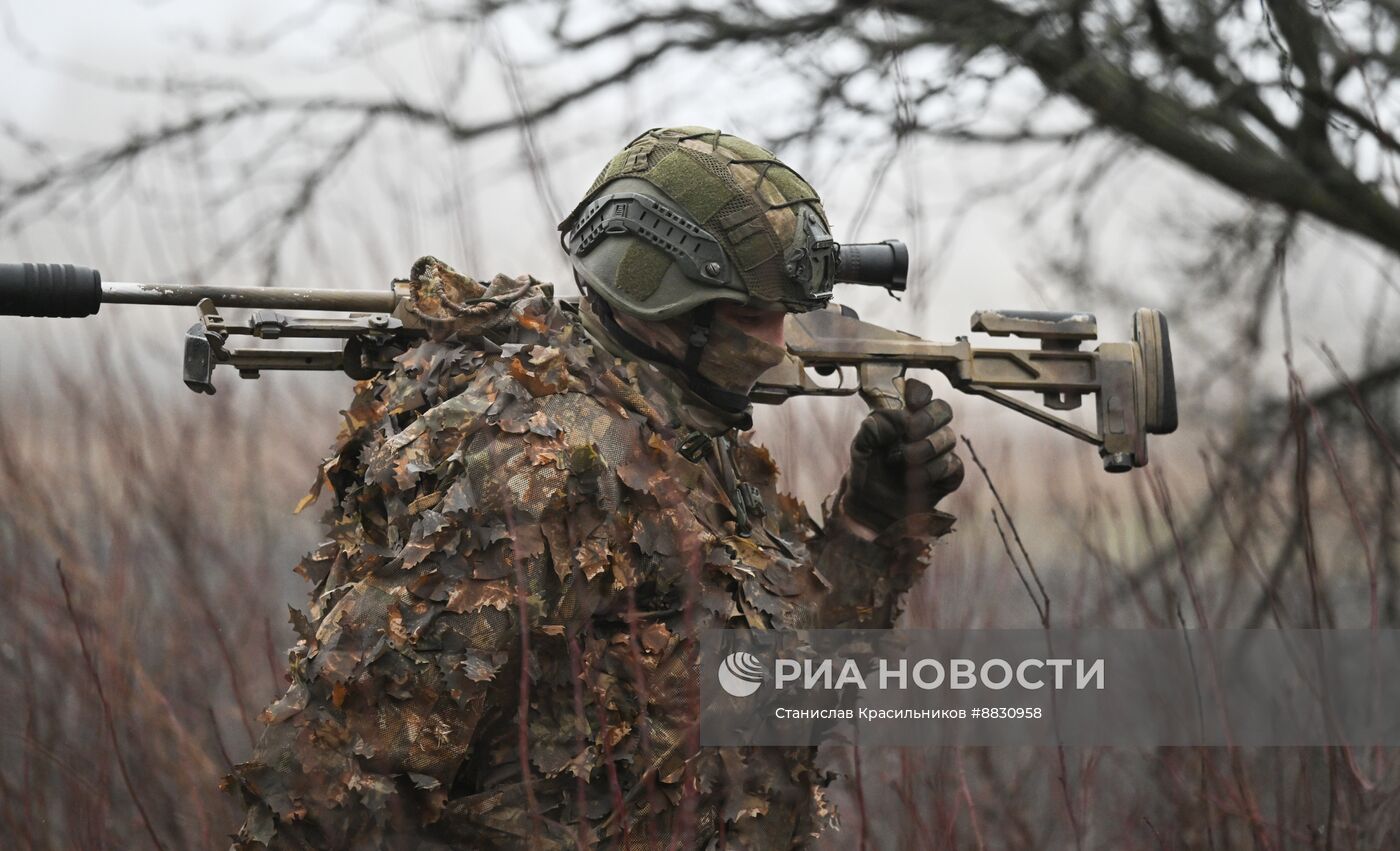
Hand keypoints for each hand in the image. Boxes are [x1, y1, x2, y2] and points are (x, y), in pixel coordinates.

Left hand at [841, 378, 963, 531]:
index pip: (921, 392)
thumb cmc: (866, 473)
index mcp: (903, 417)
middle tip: (910, 433)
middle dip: (927, 419)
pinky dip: (934, 472)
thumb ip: (871, 430)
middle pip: (943, 409)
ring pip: (949, 438)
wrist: (871, 508)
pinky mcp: (949, 475)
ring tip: (903, 463)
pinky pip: (954, 466)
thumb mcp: (860, 450)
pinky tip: (916, 480)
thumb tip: (895, 418)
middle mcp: (925, 430)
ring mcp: (939, 452)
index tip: (912, 402)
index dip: (920, 392)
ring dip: (925, 449)